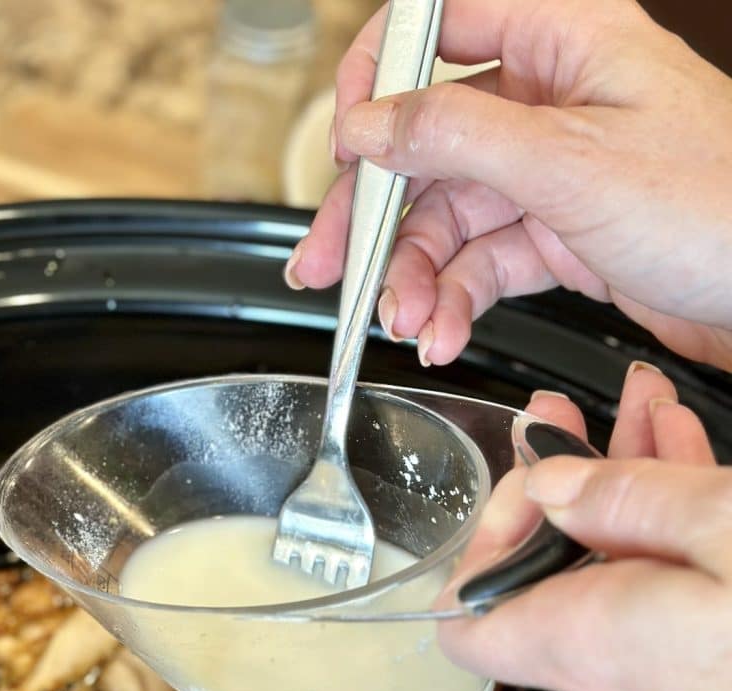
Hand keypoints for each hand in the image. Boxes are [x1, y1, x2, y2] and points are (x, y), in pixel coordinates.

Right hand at [286, 0, 731, 371]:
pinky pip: (480, 261)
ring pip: (447, 217)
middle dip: (375, 216)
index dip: (377, 81)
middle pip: (425, 144)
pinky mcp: (555, 233)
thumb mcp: (570, 163)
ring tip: (404, 320)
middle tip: (329, 264)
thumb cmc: (720, 206)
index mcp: (562, 39)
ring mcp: (548, 172)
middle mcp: (547, 100)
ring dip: (415, 276)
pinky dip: (453, 299)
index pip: (438, 28)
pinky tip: (441, 329)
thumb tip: (368, 124)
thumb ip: (456, 134)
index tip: (346, 145)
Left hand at [439, 362, 731, 690]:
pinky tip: (684, 452)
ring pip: (613, 568)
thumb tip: (553, 482)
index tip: (526, 479)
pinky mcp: (717, 665)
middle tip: (561, 418)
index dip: (480, 543)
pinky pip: (670, 586)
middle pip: (545, 575)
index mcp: (593, 638)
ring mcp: (669, 672)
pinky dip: (670, 520)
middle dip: (553, 486)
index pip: (468, 619)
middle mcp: (617, 668)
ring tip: (631, 408)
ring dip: (617, 487)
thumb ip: (634, 503)